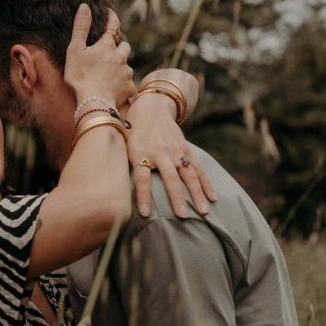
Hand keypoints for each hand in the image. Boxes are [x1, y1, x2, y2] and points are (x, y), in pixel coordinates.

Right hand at [63, 5, 133, 107]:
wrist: (94, 102)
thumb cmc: (80, 76)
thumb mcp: (74, 51)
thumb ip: (80, 28)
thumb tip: (85, 6)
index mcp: (107, 46)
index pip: (113, 26)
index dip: (112, 18)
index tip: (110, 12)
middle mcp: (121, 56)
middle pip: (124, 46)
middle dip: (119, 47)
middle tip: (110, 52)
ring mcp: (127, 72)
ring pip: (126, 66)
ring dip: (120, 67)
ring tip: (109, 76)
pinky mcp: (130, 88)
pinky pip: (128, 84)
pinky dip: (122, 86)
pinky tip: (114, 91)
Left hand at [125, 94, 216, 217]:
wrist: (150, 108)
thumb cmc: (131, 134)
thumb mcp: (123, 146)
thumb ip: (122, 166)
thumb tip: (112, 191)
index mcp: (140, 154)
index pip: (141, 178)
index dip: (143, 196)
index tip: (144, 214)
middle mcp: (160, 152)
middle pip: (170, 178)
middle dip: (177, 198)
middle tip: (183, 217)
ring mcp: (175, 151)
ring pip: (188, 175)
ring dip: (197, 194)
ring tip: (204, 212)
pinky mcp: (185, 149)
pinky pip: (197, 168)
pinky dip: (206, 183)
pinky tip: (212, 197)